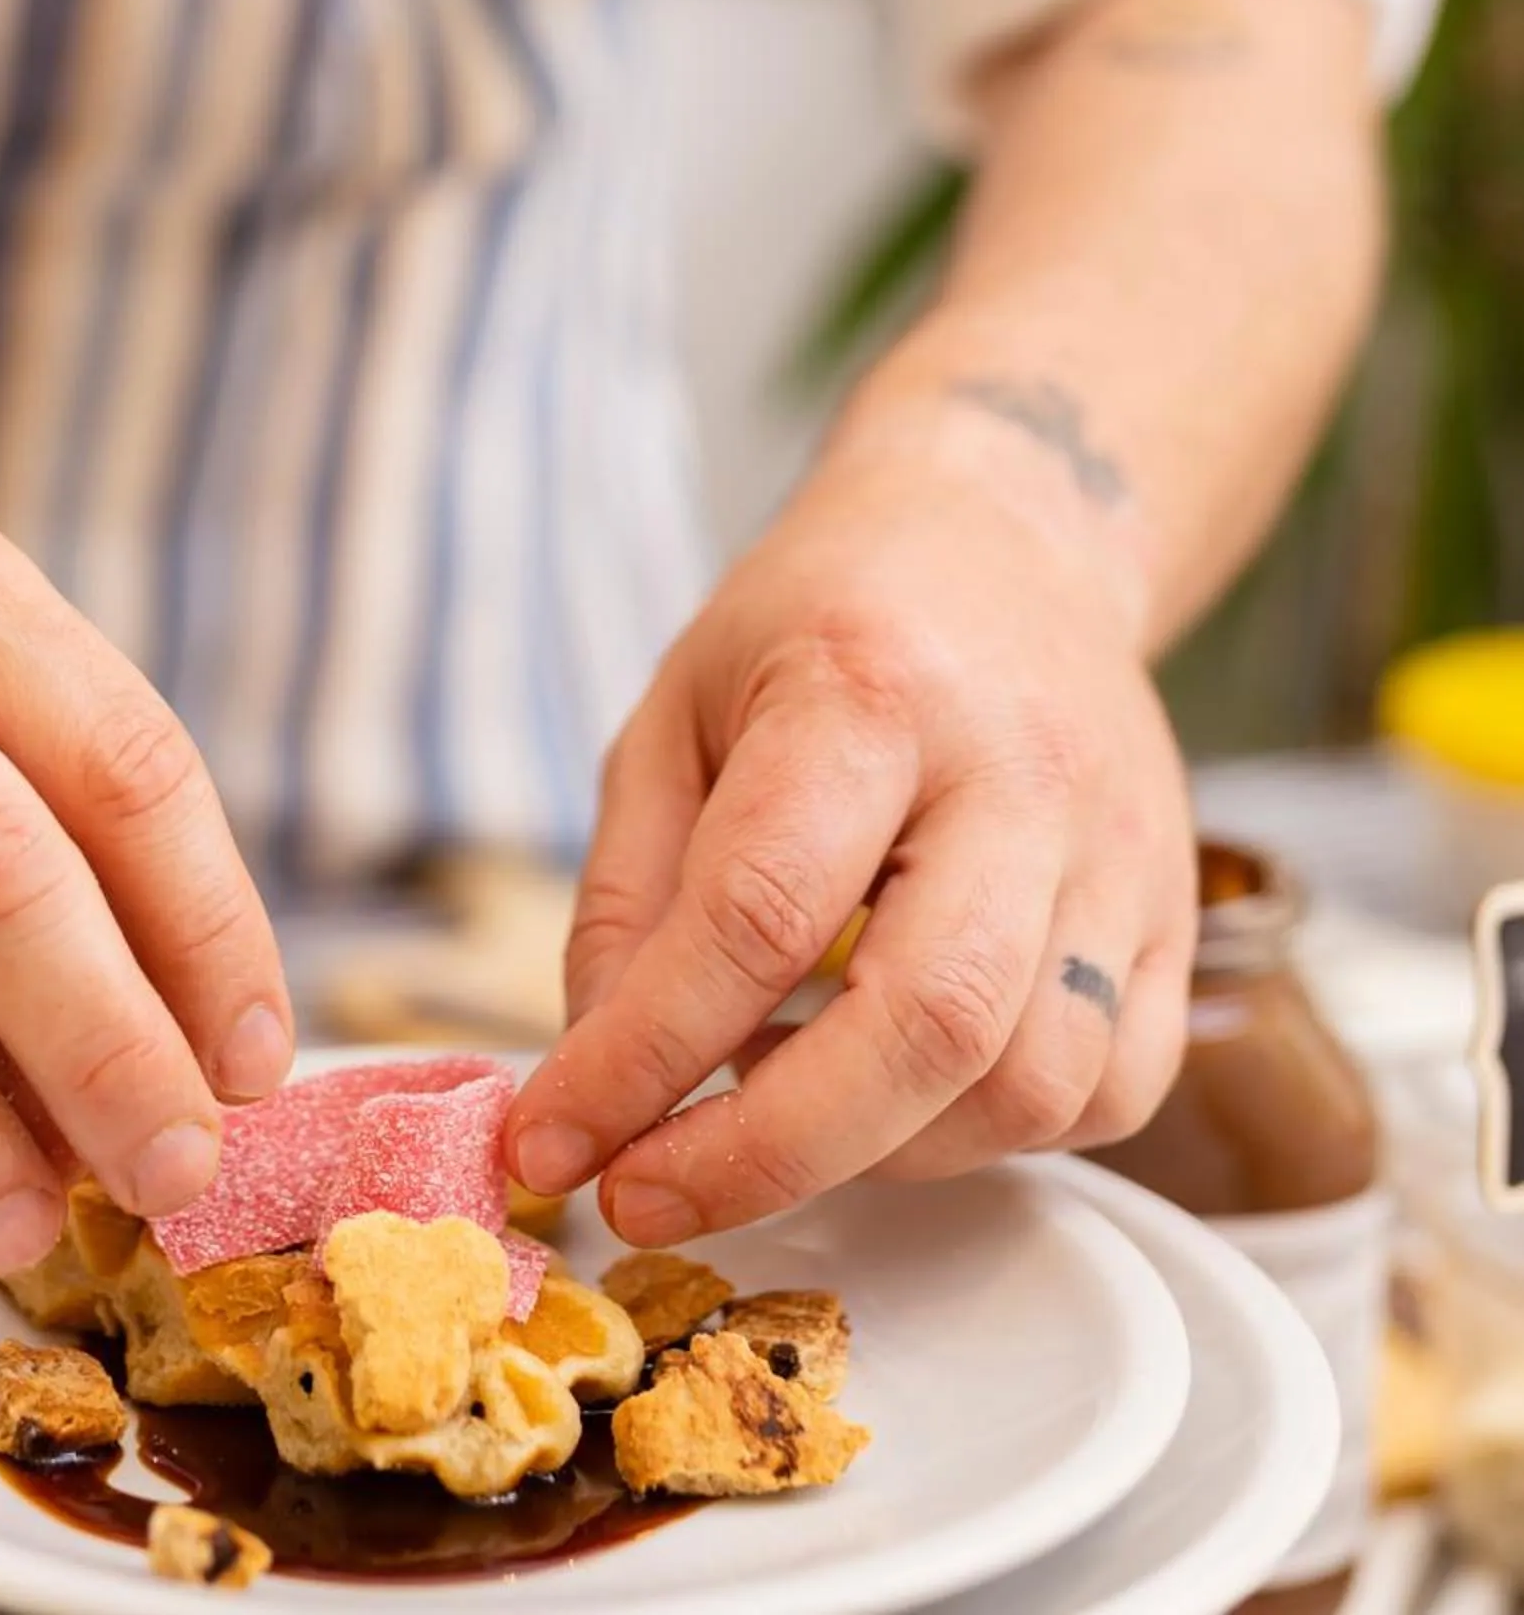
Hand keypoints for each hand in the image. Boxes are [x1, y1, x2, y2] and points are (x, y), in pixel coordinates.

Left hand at [504, 441, 1196, 1243]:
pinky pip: (1109, 1094)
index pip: (759, 912)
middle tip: (646, 1192)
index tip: (553, 1144)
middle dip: (770, 1152)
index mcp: (872, 691)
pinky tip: (896, 1091)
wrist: (1010, 539)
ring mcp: (1122, 853)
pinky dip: (987, 1135)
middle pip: (929, 1023)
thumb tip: (597, 1087)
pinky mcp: (1179, 918)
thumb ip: (629, 897)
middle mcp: (1021, 773)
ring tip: (773, 1108)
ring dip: (880, 1151)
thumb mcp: (678, 710)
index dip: (644, 1057)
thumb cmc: (827, 624)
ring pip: (1030, 1083)